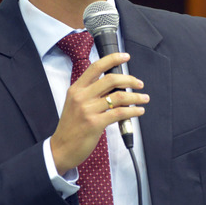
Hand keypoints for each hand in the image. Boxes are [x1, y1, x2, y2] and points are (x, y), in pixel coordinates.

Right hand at [50, 52, 148, 174]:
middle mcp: (81, 96)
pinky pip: (120, 113)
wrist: (61, 148)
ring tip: (144, 98)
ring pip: (119, 97)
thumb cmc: (71, 127)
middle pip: (111, 79)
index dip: (112, 59)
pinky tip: (138, 111)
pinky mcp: (95, 123)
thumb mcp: (75, 103)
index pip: (96, 67)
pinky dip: (133, 111)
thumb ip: (90, 93)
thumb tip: (114, 85)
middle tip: (139, 83)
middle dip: (130, 79)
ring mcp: (88, 110)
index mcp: (76, 89)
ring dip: (136, 97)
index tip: (125, 56)